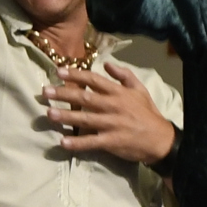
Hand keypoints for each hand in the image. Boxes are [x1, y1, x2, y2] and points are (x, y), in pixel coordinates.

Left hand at [46, 62, 177, 160]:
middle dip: (64, 94)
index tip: (59, 72)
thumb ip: (124, 75)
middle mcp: (114, 106)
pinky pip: (92, 142)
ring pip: (86, 119)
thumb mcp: (140, 90)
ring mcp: (112, 124)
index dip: (76, 75)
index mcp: (119, 93)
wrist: (161, 139)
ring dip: (66, 117)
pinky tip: (63, 143)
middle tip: (45, 91)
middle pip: (86, 98)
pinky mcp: (112, 141)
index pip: (94, 81)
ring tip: (48, 114)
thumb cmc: (147, 113)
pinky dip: (77, 143)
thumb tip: (107, 63)